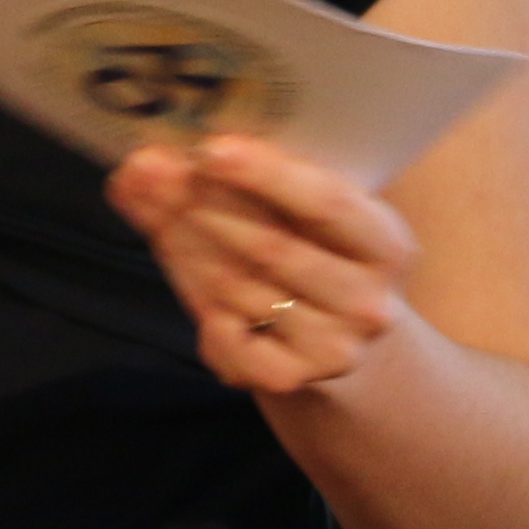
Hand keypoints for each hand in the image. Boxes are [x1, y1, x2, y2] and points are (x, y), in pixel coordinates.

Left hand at [110, 133, 423, 399]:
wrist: (334, 336)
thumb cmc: (308, 250)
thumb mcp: (297, 211)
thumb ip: (235, 180)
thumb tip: (142, 164)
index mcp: (386, 243)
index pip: (328, 204)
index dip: (267, 175)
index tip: (210, 149)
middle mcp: (369, 303)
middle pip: (273, 248)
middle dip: (202, 205)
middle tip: (149, 171)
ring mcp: (334, 348)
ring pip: (238, 289)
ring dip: (184, 244)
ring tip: (152, 205)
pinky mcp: (292, 379)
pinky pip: (225, 336)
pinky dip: (201, 305)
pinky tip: (193, 280)